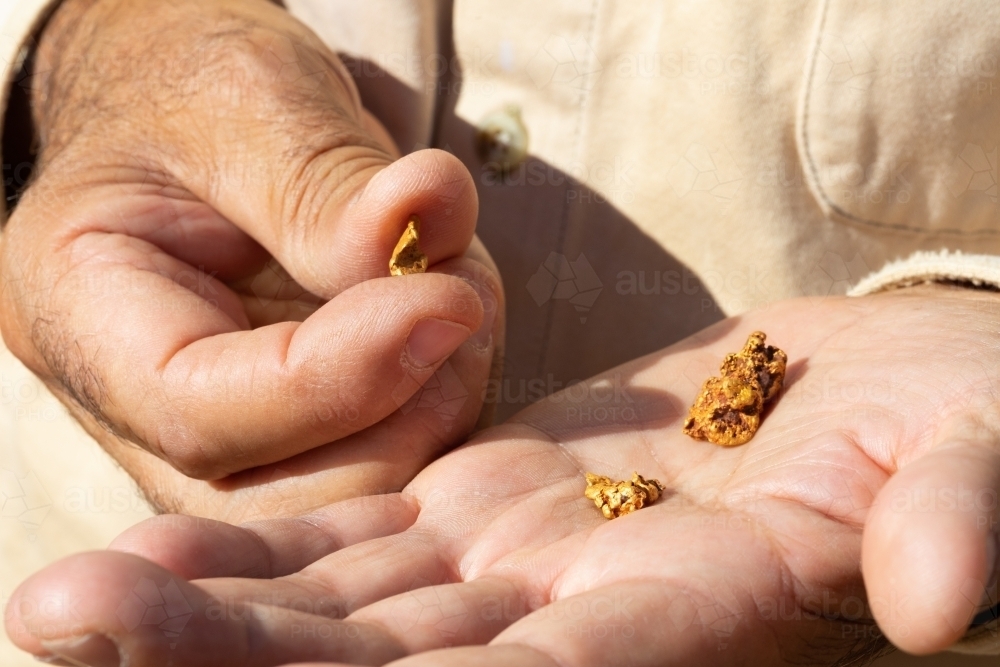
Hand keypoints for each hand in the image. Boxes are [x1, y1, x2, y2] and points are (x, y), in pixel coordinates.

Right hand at [0, 0, 503, 519]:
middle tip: (464, 298)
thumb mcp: (246, 99)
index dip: (341, 378)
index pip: (198, 412)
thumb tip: (425, 223)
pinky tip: (452, 306)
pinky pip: (396, 450)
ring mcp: (238, 431)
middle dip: (404, 410)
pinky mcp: (308, 428)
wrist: (204, 116)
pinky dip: (448, 386)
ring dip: (443, 394)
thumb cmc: (199, 91)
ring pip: (356, 488)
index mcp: (86, 316)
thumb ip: (325, 183)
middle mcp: (148, 408)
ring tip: (461, 282)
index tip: (449, 301)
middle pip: (284, 492)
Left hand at [7, 288, 997, 664]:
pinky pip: (361, 539)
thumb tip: (942, 596)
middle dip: (230, 660)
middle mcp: (583, 622)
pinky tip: (160, 548)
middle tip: (62, 623)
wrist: (891, 383)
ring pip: (346, 610)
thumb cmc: (957, 423)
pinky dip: (263, 545)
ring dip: (209, 609)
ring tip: (61, 601)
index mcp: (696, 626)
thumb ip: (959, 514)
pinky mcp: (496, 501)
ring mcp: (526, 566)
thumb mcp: (978, 453)